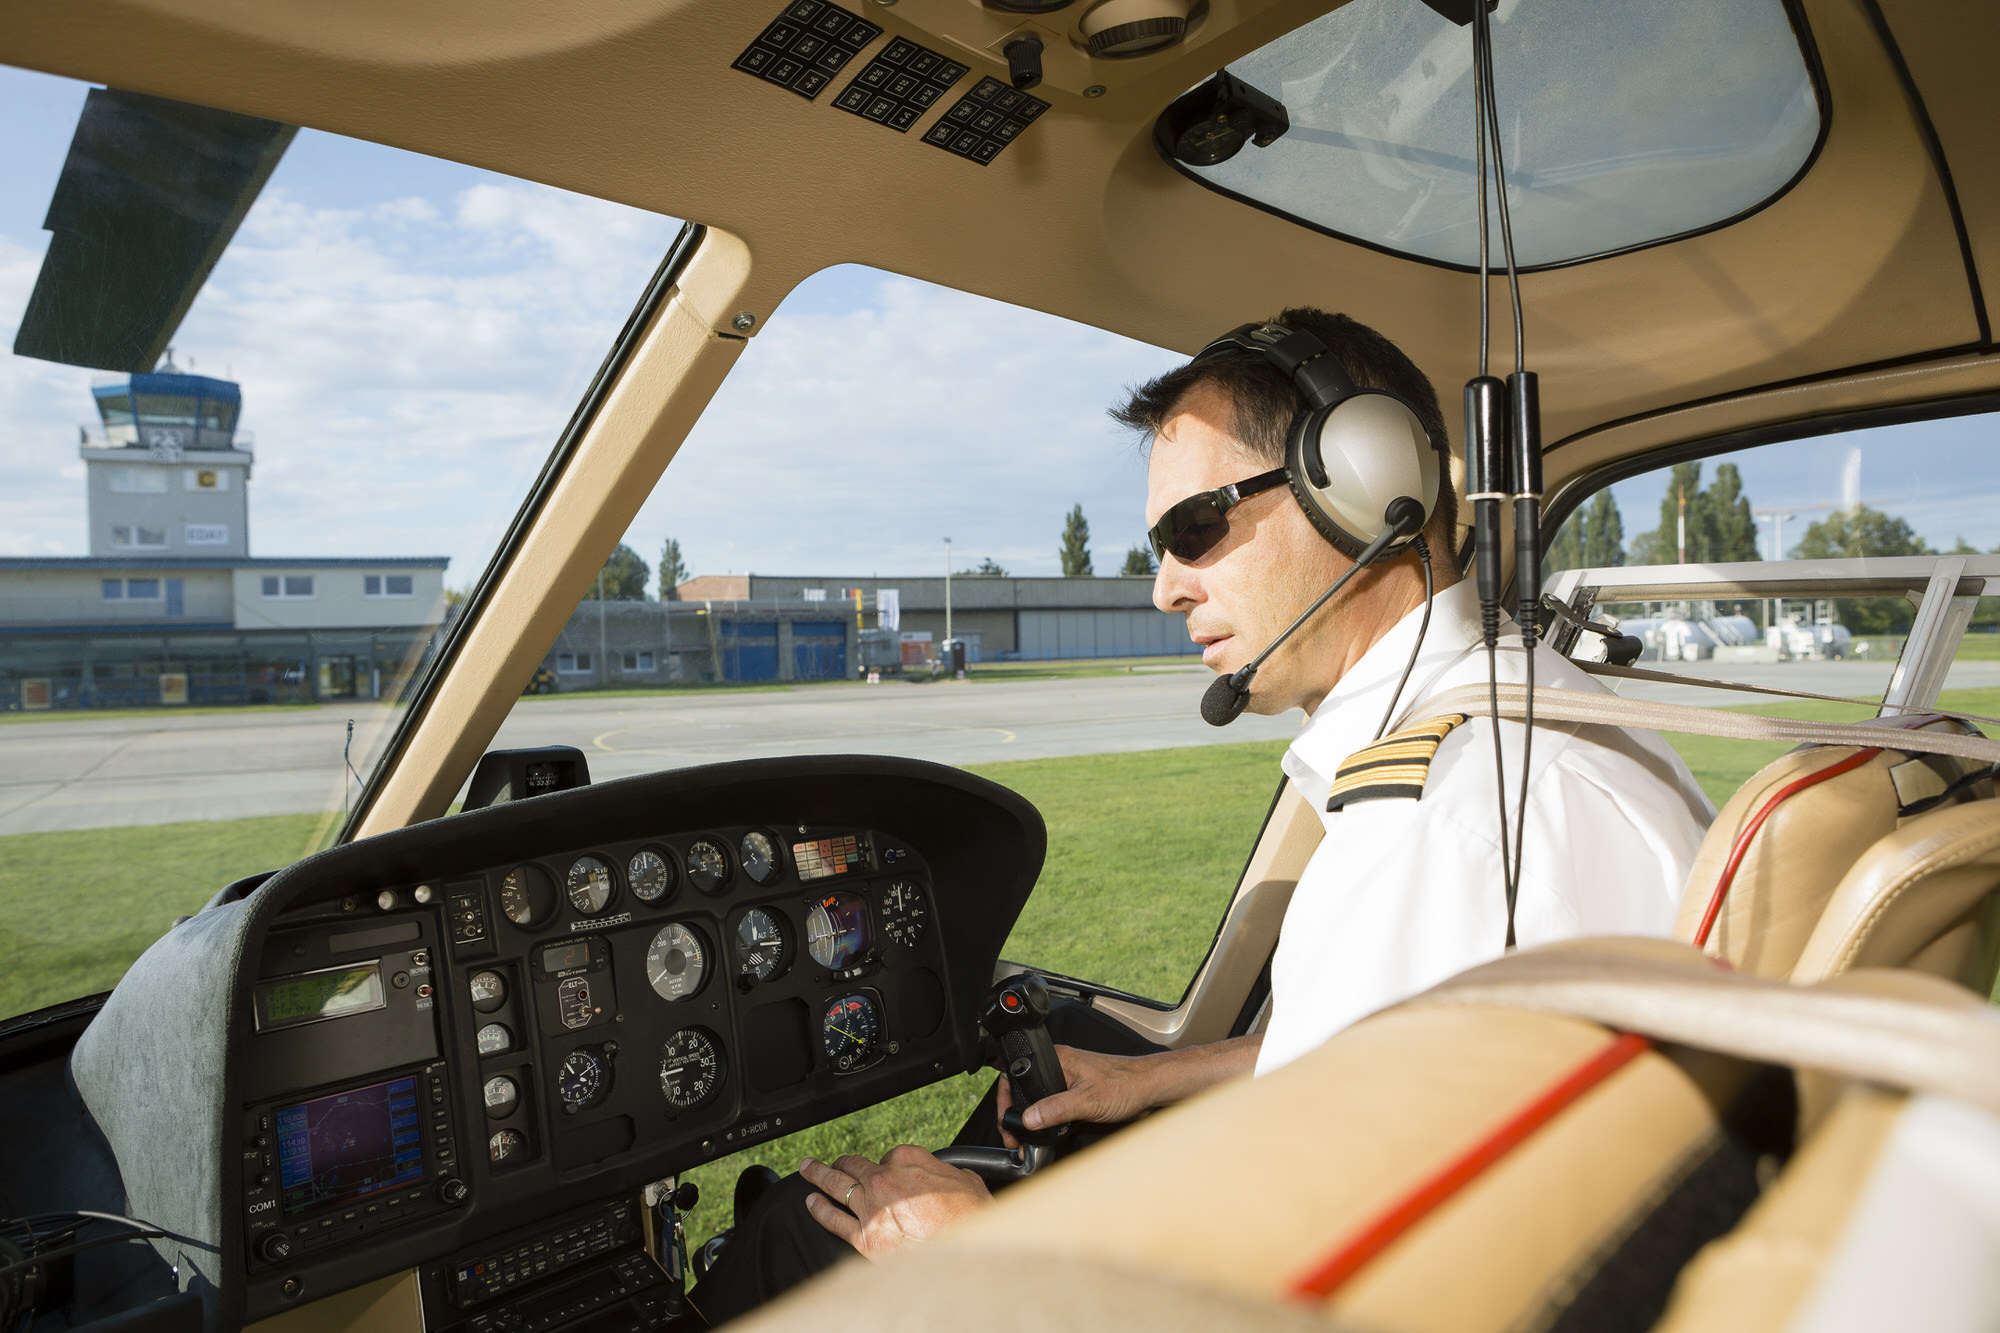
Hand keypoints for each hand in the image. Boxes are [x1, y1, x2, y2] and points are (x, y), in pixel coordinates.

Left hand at [798, 1147, 991, 1259]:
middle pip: (853, 1166)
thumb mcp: (965, 1179)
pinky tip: (811, 1202)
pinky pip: (833, 1220)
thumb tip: (942, 1171)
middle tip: (823, 1162)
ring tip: (807, 1170)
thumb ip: (943, 1170)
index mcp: (907, 1160)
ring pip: (836, 1186)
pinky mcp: (865, 1238)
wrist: (965, 1253)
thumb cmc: (970, 1216)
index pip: (885, 1156)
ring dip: (818, 1176)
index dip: (884, 1165)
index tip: (882, 1172)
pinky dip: (819, 1209)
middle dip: (838, 1162)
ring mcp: (871, 1208)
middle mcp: (884, 1179)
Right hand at [995, 1045, 1160, 1147]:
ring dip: (1031, 1118)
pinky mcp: (1077, 1091)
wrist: (1150, 1088)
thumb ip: (1055, 1109)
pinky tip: (1048, 1130)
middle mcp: (1060, 1066)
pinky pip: (1053, 1104)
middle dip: (1015, 1114)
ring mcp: (1068, 1079)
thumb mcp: (1087, 1100)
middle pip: (1024, 1090)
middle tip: (1014, 1137)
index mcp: (1057, 1060)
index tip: (1006, 1123)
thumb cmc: (1125, 1084)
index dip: (1006, 1101)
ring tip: (1027, 1137)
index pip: (1016, 1076)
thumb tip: (1028, 1118)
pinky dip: (1047, 1118)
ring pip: (1038, 1099)